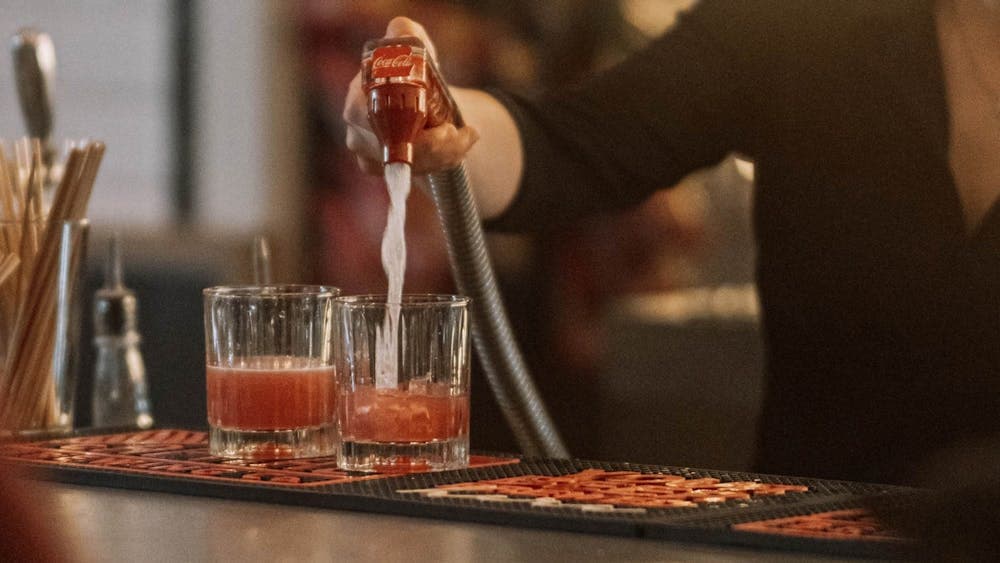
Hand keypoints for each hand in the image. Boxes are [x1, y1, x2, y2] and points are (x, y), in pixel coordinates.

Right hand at [342, 17, 478, 175]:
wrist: (424, 100)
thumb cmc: (414, 72)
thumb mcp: (413, 49)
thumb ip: (406, 35)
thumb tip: (401, 29)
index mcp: (356, 103)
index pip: (377, 125)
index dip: (408, 129)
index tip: (443, 129)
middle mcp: (358, 134)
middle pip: (396, 151)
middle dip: (436, 148)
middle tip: (461, 135)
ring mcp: (370, 157)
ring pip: (410, 166)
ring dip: (445, 155)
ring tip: (466, 137)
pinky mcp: (387, 173)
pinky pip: (416, 175)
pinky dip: (443, 163)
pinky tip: (457, 149)